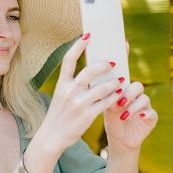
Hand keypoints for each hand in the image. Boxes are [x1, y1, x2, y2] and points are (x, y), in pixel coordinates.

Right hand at [40, 33, 124, 152]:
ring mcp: (78, 104)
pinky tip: (119, 95)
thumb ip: (73, 85)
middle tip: (113, 63)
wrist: (52, 137)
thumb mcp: (61, 96)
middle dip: (104, 65)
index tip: (88, 35)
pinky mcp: (87, 115)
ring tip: (121, 81)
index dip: (78, 46)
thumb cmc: (59, 114)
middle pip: (89, 71)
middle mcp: (69, 92)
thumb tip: (93, 72)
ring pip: (101, 88)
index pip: (69, 60)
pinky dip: (114, 98)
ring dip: (114, 83)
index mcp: (61, 84)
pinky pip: (105, 103)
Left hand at [103, 41, 157, 151]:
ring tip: (122, 110)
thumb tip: (85, 73)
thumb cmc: (109, 118)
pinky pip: (150, 112)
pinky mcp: (150, 117)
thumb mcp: (100, 103)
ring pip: (143, 96)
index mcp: (122, 87)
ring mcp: (144, 104)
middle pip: (134, 83)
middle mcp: (134, 93)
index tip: (123, 43)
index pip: (124, 69)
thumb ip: (98, 89)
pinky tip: (137, 117)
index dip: (125, 55)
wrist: (118, 140)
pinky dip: (143, 113)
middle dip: (126, 88)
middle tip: (117, 95)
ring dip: (132, 103)